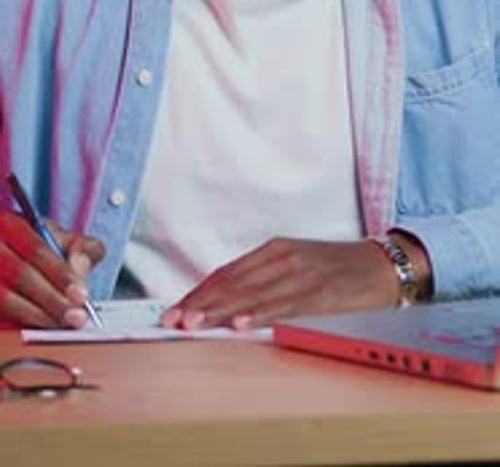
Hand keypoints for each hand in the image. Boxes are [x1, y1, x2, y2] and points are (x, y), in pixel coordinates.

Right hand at [0, 211, 104, 328]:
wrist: (5, 252)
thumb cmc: (32, 247)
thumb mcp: (57, 237)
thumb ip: (78, 247)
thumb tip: (81, 268)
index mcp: (9, 224)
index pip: (36, 248)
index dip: (61, 274)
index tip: (81, 296)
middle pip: (19, 273)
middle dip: (52, 299)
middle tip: (75, 317)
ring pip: (4, 297)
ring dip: (36, 315)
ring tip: (59, 324)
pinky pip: (0, 313)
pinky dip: (16, 321)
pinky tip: (35, 328)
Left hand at [162, 236, 404, 329]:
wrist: (382, 264)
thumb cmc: (336, 267)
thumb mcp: (295, 264)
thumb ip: (263, 278)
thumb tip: (228, 300)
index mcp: (274, 249)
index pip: (227, 272)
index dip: (199, 291)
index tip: (176, 308)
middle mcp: (283, 258)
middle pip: (233, 282)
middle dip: (200, 303)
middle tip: (173, 319)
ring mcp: (300, 274)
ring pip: (252, 294)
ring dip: (220, 312)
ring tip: (194, 324)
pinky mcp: (319, 292)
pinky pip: (285, 305)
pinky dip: (261, 314)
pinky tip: (242, 323)